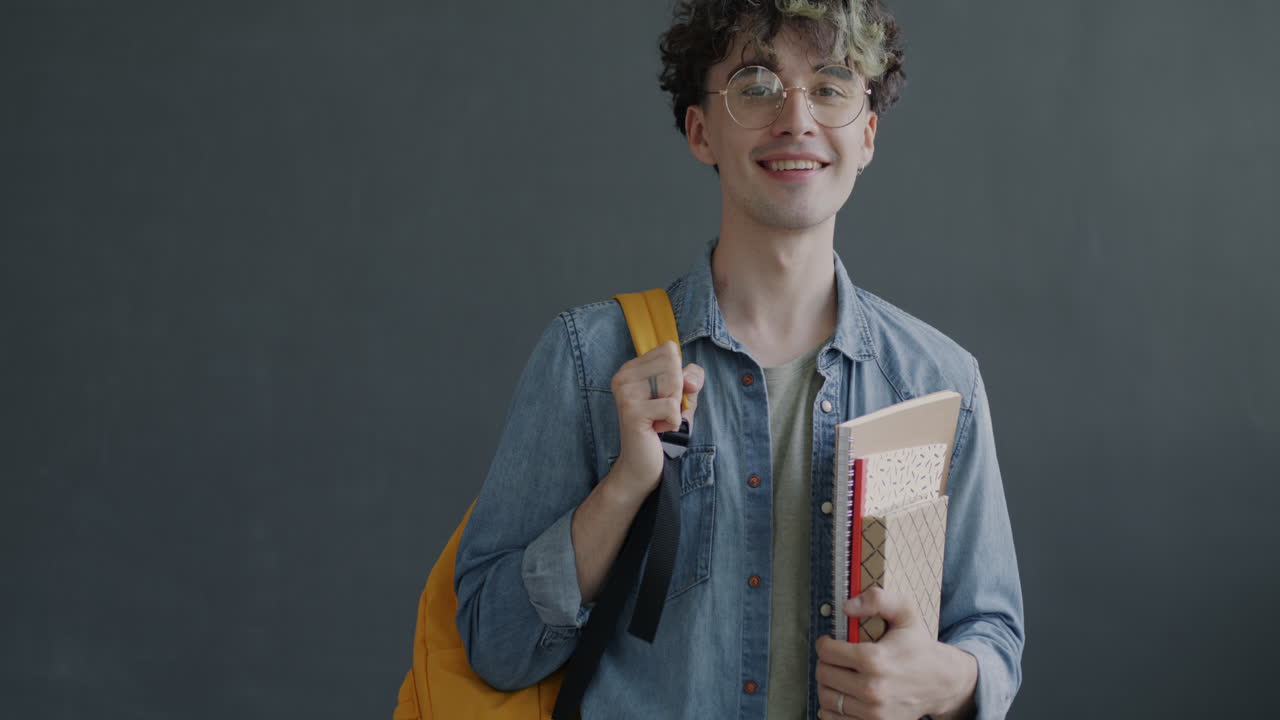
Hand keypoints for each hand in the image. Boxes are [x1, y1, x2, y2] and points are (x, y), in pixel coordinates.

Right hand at [606, 341, 703, 502]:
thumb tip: (690, 380)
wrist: (640, 466)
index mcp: (631, 368)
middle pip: (673, 364)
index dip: (678, 374)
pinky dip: (672, 423)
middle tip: (660, 411)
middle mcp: (623, 376)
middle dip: (677, 391)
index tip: (664, 396)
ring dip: (674, 407)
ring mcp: (625, 393)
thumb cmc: (662, 429)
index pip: (669, 350)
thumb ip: (691, 378)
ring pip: (674, 384)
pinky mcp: (632, 411)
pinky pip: (672, 407)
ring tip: (657, 420)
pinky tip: (656, 430)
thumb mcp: (682, 397)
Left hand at [815, 587, 977, 719]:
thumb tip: (846, 606)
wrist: (942, 682)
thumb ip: (878, 599)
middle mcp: (872, 689)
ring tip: (839, 675)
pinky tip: (843, 695)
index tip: (830, 642)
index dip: (824, 643)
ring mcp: (874, 712)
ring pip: (827, 698)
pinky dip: (832, 709)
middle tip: (835, 658)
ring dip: (827, 685)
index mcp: (875, 660)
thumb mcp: (905, 612)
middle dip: (825, 663)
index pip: (827, 652)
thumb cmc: (919, 646)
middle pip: (824, 675)